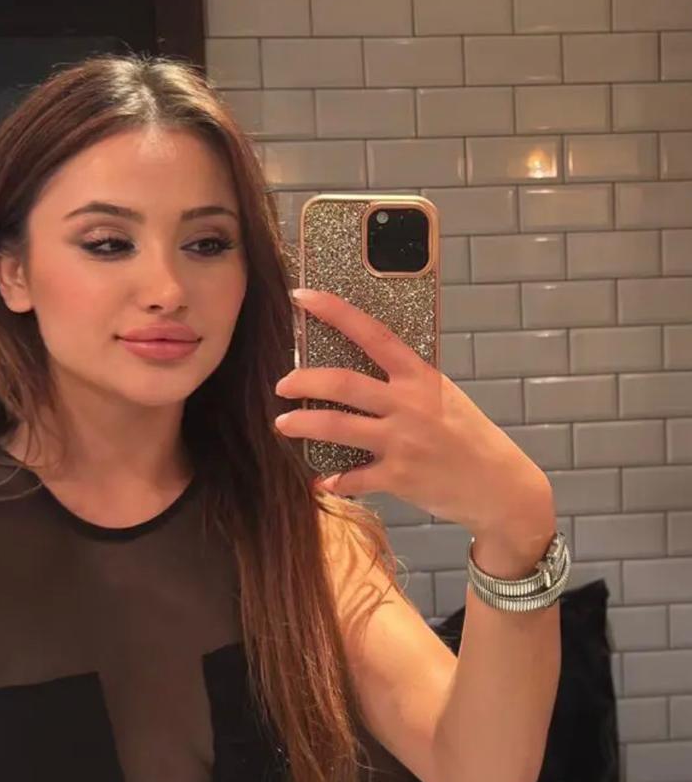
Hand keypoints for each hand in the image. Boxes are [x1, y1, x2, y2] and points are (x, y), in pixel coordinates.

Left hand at [274, 288, 553, 536]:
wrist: (500, 485)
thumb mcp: (444, 396)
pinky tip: (323, 480)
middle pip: (342, 383)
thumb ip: (407, 383)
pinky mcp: (399, 477)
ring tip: (283, 423)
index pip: (372, 334)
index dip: (334, 312)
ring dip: (302, 424)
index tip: (302, 297)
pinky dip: (334, 480)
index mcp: (420, 376)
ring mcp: (403, 441)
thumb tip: (364, 367)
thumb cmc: (469, 436)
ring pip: (337, 427)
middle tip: (282, 384)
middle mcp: (409, 404)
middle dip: (303, 381)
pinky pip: (353, 477)